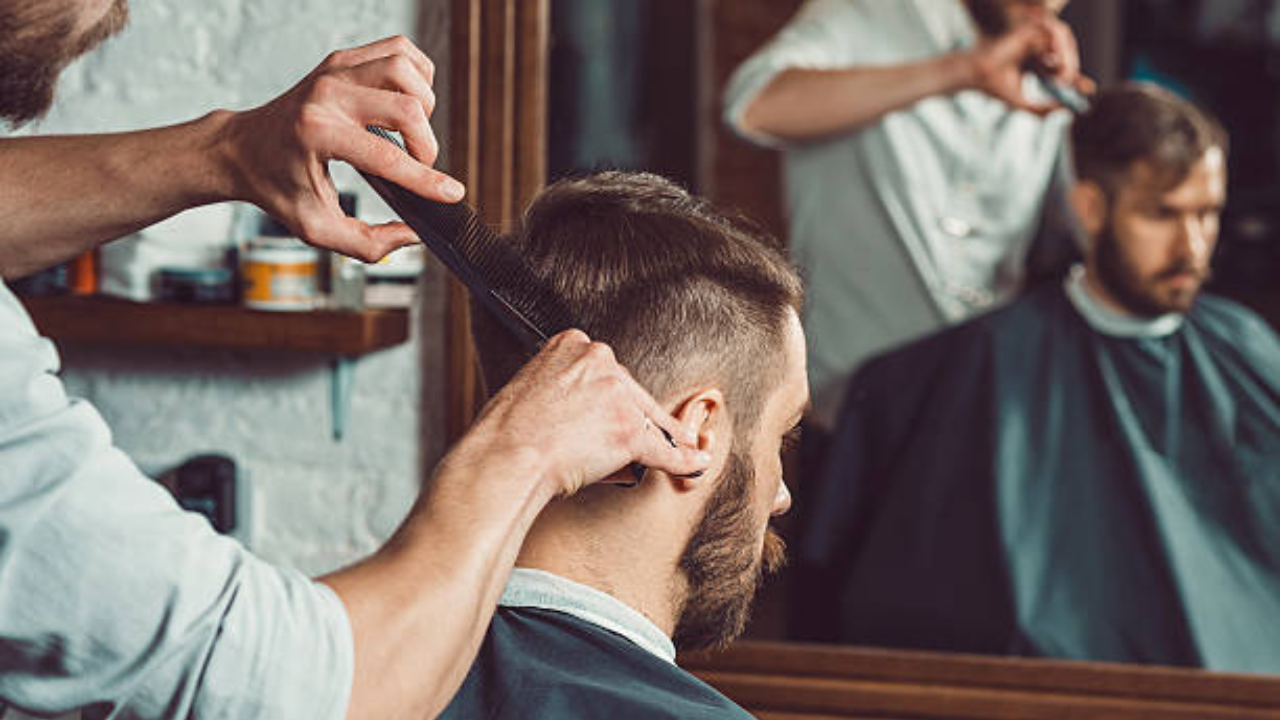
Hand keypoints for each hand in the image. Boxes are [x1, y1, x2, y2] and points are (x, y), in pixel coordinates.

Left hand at [219, 35, 464, 261]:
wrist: (242, 148)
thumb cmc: (275, 186)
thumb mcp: (316, 228)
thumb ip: (368, 244)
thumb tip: (412, 235)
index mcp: (316, 133)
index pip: (388, 158)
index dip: (427, 180)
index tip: (452, 194)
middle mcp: (327, 94)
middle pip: (406, 107)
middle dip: (427, 145)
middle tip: (420, 166)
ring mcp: (335, 71)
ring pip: (406, 70)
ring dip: (424, 104)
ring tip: (413, 131)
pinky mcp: (343, 60)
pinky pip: (398, 51)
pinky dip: (416, 74)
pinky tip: (409, 100)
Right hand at [457, 330, 711, 496]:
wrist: (506, 459)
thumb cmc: (504, 434)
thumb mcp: (527, 388)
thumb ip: (558, 387)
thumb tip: (574, 409)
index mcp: (571, 343)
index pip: (607, 372)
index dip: (608, 401)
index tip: (605, 414)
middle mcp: (599, 361)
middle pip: (632, 395)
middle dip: (631, 420)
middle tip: (617, 443)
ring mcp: (617, 396)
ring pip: (648, 421)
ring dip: (656, 440)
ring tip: (662, 452)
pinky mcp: (630, 432)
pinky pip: (665, 450)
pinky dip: (683, 460)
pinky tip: (695, 461)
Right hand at [964, 17, 1093, 114]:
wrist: (979, 75)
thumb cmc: (996, 88)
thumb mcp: (1023, 104)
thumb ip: (1042, 110)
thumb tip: (1065, 111)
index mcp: (1031, 65)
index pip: (1058, 70)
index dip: (1075, 79)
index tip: (1088, 90)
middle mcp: (1033, 50)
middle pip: (1063, 54)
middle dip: (1073, 68)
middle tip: (1077, 84)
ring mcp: (1031, 40)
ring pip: (1061, 43)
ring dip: (1068, 59)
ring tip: (1063, 76)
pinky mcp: (1029, 31)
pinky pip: (1053, 34)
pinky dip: (1059, 47)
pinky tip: (1054, 62)